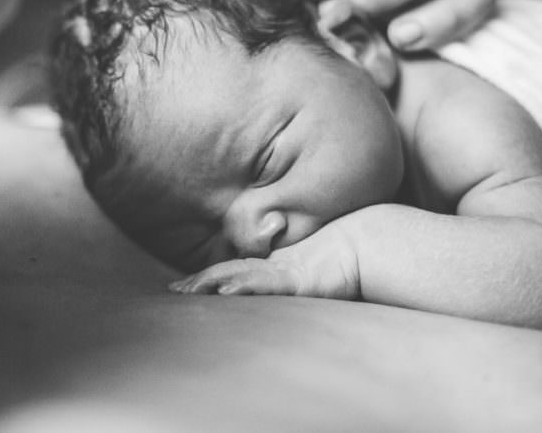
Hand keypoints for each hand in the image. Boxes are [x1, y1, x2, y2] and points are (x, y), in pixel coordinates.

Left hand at [168, 223, 359, 299]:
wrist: (366, 247)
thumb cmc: (341, 262)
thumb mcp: (309, 277)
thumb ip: (291, 283)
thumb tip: (282, 290)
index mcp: (274, 269)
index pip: (233, 273)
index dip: (208, 278)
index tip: (183, 287)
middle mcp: (274, 269)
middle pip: (229, 273)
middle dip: (200, 283)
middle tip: (175, 291)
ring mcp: (283, 273)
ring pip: (240, 277)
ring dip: (212, 284)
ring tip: (188, 291)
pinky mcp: (296, 281)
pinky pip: (264, 285)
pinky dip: (242, 288)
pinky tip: (224, 293)